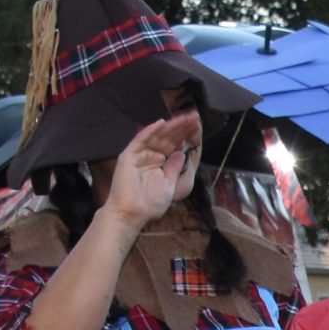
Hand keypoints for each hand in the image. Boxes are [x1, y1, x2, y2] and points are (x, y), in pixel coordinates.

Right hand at [101, 112, 203, 230]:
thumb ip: (176, 167)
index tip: (198, 125)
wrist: (132, 214)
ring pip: (158, 136)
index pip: (176, 144)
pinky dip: (151, 131)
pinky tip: (162, 123)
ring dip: (171, 126)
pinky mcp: (130, 155)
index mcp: (163, 162)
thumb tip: (181, 152)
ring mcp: (141, 154)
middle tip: (194, 115)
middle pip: (169, 137)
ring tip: (183, 117)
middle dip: (182, 127)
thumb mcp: (171, 185)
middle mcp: (152, 155)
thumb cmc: (150, 204)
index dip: (187, 135)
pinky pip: (142, 140)